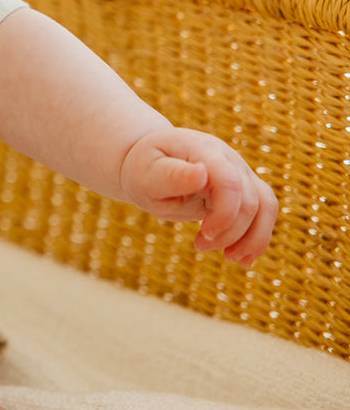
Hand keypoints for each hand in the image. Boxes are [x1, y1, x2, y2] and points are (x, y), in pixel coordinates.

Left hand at [119, 127, 277, 266]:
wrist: (150, 165)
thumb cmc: (144, 171)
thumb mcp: (146, 175)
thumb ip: (172, 176)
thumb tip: (201, 172)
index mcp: (201, 150)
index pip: (229, 180)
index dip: (225, 213)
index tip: (204, 234)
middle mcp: (227, 157)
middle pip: (248, 199)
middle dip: (229, 231)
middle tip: (200, 246)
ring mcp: (239, 171)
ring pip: (265, 206)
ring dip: (251, 238)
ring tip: (230, 258)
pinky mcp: (244, 187)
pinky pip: (264, 212)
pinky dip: (258, 237)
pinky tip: (244, 259)